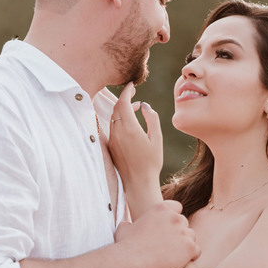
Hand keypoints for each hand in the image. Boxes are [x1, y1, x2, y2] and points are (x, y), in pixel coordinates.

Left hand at [107, 81, 163, 201]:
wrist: (138, 183)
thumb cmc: (151, 162)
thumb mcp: (157, 139)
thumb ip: (152, 119)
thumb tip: (145, 106)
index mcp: (130, 128)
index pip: (124, 102)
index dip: (127, 91)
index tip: (132, 85)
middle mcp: (117, 132)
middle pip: (117, 108)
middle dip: (124, 98)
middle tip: (134, 93)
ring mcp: (112, 139)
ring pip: (113, 117)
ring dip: (122, 109)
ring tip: (135, 108)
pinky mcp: (110, 146)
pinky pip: (112, 126)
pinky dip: (119, 119)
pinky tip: (129, 123)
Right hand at [113, 199, 200, 267]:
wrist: (133, 262)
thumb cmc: (126, 246)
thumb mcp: (124, 228)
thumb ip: (129, 223)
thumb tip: (127, 225)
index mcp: (161, 209)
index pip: (176, 207)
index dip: (172, 217)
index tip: (167, 226)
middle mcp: (175, 218)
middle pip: (184, 222)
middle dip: (178, 231)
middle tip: (168, 244)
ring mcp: (184, 232)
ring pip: (192, 236)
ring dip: (185, 243)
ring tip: (173, 254)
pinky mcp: (190, 248)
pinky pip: (197, 251)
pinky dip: (190, 257)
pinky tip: (180, 262)